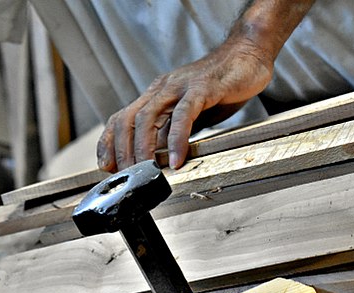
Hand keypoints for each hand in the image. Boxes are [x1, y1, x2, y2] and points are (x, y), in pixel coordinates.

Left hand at [97, 37, 273, 170]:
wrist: (247, 56)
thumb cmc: (220, 86)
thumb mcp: (188, 113)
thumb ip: (172, 131)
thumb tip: (157, 158)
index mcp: (155, 94)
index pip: (121, 118)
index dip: (109, 143)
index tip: (105, 167)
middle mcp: (162, 89)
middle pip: (128, 119)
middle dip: (122, 150)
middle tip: (126, 176)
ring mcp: (180, 87)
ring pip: (148, 117)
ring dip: (143, 147)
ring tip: (146, 171)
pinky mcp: (202, 88)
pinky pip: (183, 115)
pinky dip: (177, 139)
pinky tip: (177, 160)